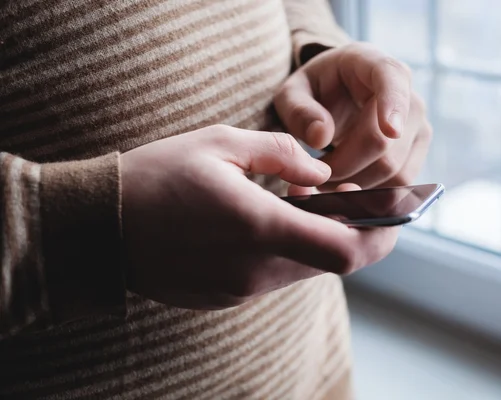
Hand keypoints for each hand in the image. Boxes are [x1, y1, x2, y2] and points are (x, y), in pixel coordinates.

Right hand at [121, 125, 397, 308]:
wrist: (99, 227)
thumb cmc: (155, 178)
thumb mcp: (219, 144)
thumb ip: (282, 155)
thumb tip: (322, 175)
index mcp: (258, 228)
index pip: (346, 251)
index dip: (381, 237)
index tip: (395, 218)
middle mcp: (254, 269)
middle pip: (331, 263)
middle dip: (353, 234)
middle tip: (351, 201)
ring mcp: (239, 290)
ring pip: (302, 270)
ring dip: (315, 241)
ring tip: (304, 206)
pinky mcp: (225, 297)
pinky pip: (272, 277)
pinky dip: (285, 254)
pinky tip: (266, 225)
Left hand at [275, 42, 431, 190]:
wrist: (341, 96)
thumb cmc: (316, 90)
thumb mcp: (293, 93)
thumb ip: (299, 111)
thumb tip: (321, 137)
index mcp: (372, 63)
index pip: (391, 79)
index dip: (393, 105)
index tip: (390, 130)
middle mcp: (406, 92)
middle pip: (383, 143)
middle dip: (344, 166)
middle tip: (314, 172)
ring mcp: (418, 123)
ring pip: (393, 170)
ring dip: (356, 183)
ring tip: (328, 176)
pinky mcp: (418, 150)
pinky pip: (400, 183)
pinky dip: (371, 192)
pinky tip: (348, 182)